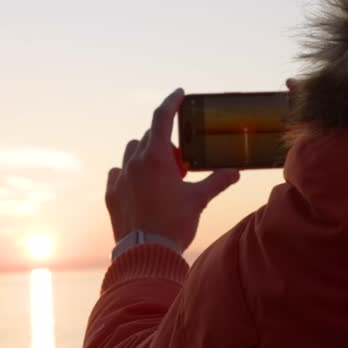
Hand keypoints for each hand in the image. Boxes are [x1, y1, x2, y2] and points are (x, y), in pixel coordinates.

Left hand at [105, 89, 240, 250]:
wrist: (146, 253)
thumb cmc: (175, 224)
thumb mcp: (199, 200)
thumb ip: (217, 181)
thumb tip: (235, 172)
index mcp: (157, 158)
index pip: (162, 117)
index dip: (172, 101)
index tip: (179, 94)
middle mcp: (135, 162)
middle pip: (150, 136)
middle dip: (166, 139)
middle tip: (180, 157)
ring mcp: (120, 177)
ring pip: (132, 151)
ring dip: (146, 153)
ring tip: (161, 170)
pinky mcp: (111, 193)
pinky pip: (118, 172)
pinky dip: (129, 172)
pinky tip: (139, 184)